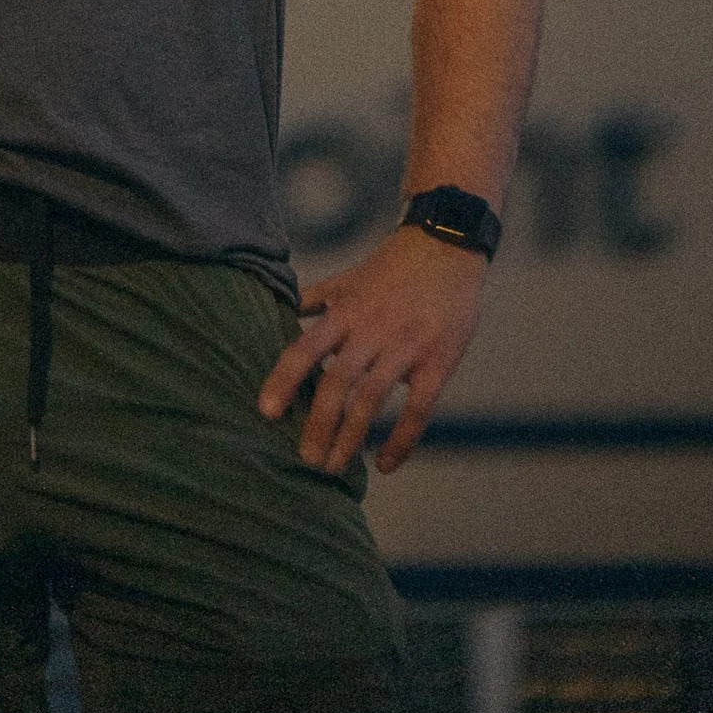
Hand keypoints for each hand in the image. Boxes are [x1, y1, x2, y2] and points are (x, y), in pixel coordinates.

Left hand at [257, 225, 487, 474]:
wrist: (446, 245)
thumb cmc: (392, 266)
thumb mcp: (347, 277)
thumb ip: (315, 298)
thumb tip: (281, 311)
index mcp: (345, 311)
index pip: (305, 348)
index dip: (284, 380)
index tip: (266, 412)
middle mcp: (371, 330)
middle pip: (337, 381)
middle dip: (318, 424)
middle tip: (305, 459)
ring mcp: (405, 347)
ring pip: (372, 398)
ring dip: (351, 437)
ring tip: (334, 467)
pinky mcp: (438, 362)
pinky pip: (418, 409)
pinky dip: (401, 440)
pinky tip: (386, 464)